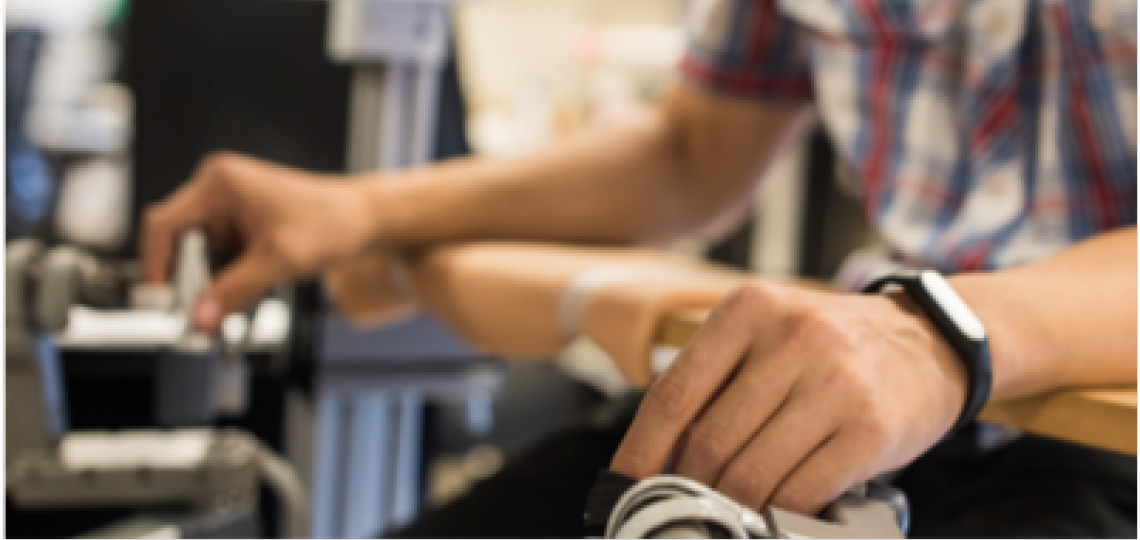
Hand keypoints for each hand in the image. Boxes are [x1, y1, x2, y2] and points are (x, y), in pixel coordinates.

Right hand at [143, 152, 375, 331]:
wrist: (367, 221)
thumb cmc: (333, 223)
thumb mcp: (279, 261)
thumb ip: (235, 290)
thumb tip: (200, 316)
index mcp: (220, 183)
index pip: (164, 224)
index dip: (155, 265)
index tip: (160, 299)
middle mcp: (221, 189)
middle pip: (180, 241)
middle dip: (189, 279)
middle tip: (200, 312)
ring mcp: (233, 207)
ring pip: (201, 254)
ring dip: (211, 282)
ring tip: (228, 306)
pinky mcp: (246, 224)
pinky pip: (222, 256)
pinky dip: (229, 278)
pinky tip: (246, 292)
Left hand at [611, 281, 967, 515]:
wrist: (931, 343)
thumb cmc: (834, 347)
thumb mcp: (769, 334)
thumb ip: (716, 380)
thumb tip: (658, 455)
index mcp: (749, 309)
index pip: (674, 392)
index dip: (642, 449)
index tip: (625, 483)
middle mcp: (791, 337)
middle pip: (709, 440)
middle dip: (688, 486)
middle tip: (682, 506)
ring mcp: (834, 382)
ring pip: (751, 473)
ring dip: (730, 507)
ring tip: (725, 515)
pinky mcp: (870, 428)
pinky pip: (801, 491)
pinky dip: (777, 515)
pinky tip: (772, 516)